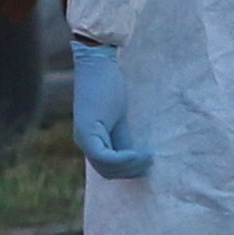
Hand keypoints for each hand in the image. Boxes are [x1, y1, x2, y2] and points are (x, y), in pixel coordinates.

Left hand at [70, 40, 149, 179]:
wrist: (97, 63)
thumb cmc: (108, 85)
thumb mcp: (118, 119)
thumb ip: (122, 140)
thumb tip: (136, 159)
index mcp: (90, 139)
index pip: (107, 167)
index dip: (128, 169)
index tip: (146, 161)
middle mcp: (83, 141)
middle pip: (107, 171)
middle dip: (130, 170)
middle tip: (150, 161)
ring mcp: (83, 137)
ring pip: (106, 167)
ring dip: (129, 166)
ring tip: (148, 157)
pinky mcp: (87, 131)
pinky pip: (105, 157)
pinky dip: (124, 159)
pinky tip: (140, 153)